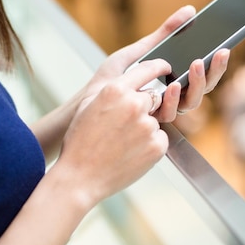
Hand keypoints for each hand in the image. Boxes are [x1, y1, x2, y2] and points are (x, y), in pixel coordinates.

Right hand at [55, 59, 172, 205]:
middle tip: (124, 125)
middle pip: (153, 97)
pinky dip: (149, 145)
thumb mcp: (89, 106)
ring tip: (121, 144)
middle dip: (143, 108)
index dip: (159, 66)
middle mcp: (134, 104)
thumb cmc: (80, 142)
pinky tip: (129, 153)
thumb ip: (114, 90)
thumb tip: (132, 83)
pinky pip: (160, 139)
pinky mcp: (157, 146)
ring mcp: (147, 126)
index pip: (148, 69)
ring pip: (155, 120)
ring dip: (144, 129)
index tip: (165, 67)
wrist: (80, 178)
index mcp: (115, 90)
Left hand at [83, 5, 229, 121]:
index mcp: (171, 80)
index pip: (200, 73)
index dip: (215, 64)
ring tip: (196, 65)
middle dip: (214, 71)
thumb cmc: (108, 80)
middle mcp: (171, 98)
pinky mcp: (152, 123)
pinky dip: (174, 98)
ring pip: (191, 102)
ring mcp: (163, 111)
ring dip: (198, 83)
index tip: (224, 47)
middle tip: (220, 52)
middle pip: (203, 88)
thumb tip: (189, 11)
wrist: (86, 104)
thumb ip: (163, 34)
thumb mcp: (137, 51)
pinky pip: (170, 113)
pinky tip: (172, 84)